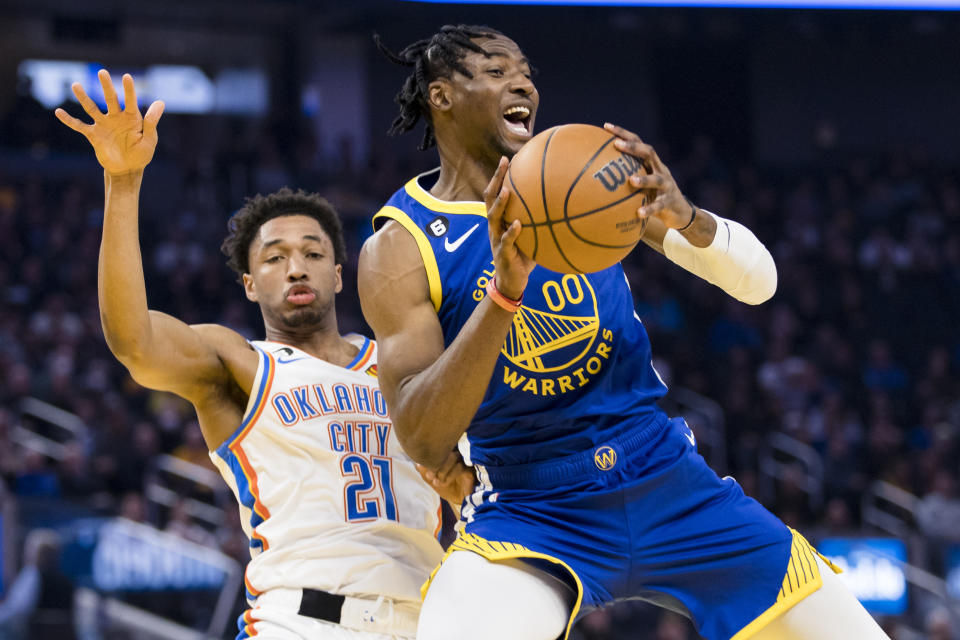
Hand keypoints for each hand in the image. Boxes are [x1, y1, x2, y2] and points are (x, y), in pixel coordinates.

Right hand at [54, 70, 164, 175]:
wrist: (127, 169)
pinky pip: (79, 126)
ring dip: (83, 97)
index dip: (129, 90)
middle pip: (110, 99)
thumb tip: (161, 102)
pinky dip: (69, 120)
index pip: (130, 101)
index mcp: (132, 118)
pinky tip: (58, 112)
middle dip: (106, 86)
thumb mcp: (149, 139)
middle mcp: (116, 118)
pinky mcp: (93, 135)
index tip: (127, 77)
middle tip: (102, 72)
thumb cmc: (141, 154)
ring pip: (91, 108)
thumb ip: (151, 122)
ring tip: (75, 85)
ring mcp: (103, 125)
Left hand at [416, 451, 475, 508]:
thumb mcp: (433, 480)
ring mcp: (465, 461)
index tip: (421, 468)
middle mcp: (456, 454)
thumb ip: (425, 471)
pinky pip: (460, 467)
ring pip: (453, 457)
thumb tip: (417, 463)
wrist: (458, 500)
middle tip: (428, 476)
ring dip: (442, 470)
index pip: (438, 449)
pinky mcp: (470, 470)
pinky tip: (443, 484)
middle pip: (446, 450)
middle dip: (435, 464)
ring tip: (436, 482)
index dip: (429, 457)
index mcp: (447, 455)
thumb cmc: (446, 487)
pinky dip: (449, 476)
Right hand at [484, 157, 535, 299]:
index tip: (507, 158)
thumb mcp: (532, 236)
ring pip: (493, 217)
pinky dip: (511, 232)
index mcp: (500, 220)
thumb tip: (565, 207)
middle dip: (497, 179)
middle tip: (504, 163)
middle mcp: (495, 226)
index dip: (499, 176)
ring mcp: (496, 239)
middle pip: (490, 198)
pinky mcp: (502, 254)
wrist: (511, 283)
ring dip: (500, 203)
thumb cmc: (524, 257)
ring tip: (507, 191)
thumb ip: (541, 222)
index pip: (496, 193)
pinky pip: (506, 241)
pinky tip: (518, 224)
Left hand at [604, 123, 694, 229]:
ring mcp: (667, 185)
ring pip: (657, 179)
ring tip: (631, 181)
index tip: (606, 126)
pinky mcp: (670, 202)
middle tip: (617, 144)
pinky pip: (659, 205)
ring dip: (644, 179)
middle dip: (633, 147)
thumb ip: (623, 179)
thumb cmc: (652, 196)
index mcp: (651, 163)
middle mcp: (660, 170)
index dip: (623, 133)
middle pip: (649, 152)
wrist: (679, 212)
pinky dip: (650, 209)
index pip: (638, 142)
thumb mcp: (640, 185)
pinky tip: (639, 213)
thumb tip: (592, 178)